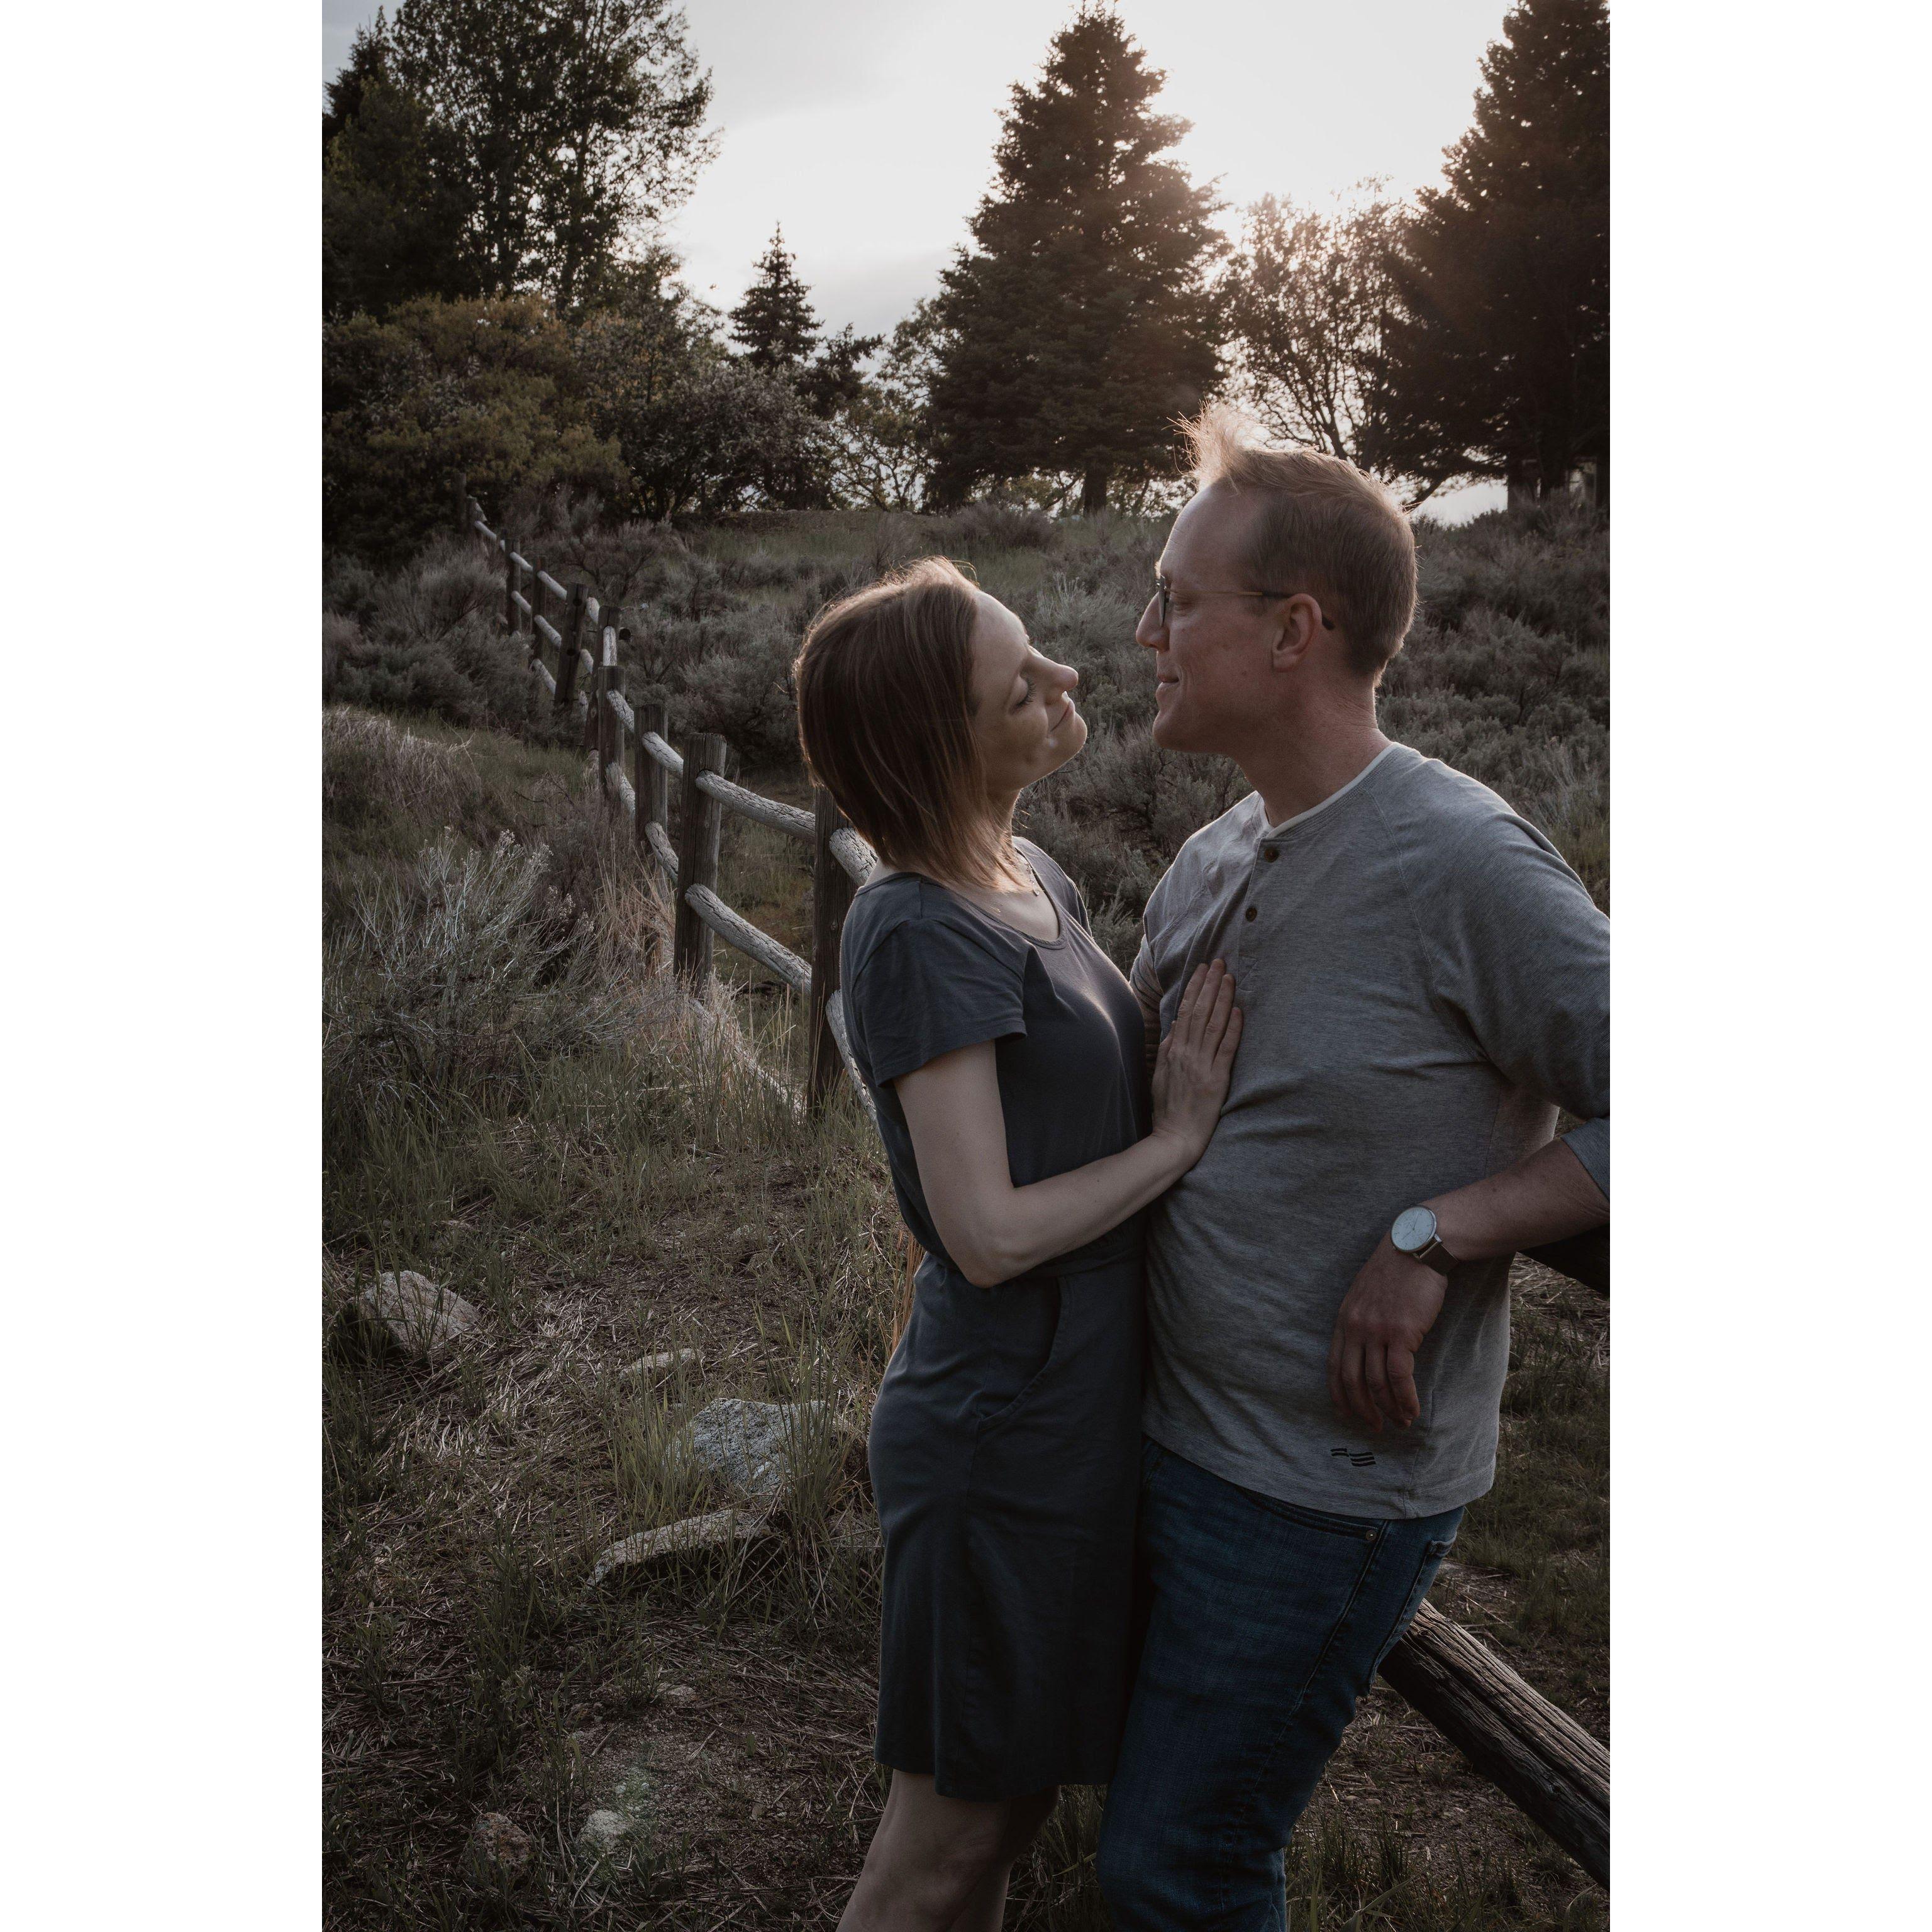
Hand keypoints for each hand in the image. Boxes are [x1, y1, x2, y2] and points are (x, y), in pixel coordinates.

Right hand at [1150, 960, 1241, 1164]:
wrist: (1174, 1138)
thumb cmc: (1168, 1109)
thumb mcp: (1160, 1075)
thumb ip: (1167, 1050)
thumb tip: (1176, 1026)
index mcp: (1172, 1051)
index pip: (1184, 1012)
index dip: (1194, 989)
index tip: (1203, 970)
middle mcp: (1185, 1054)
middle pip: (1198, 1012)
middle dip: (1209, 985)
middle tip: (1219, 962)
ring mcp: (1200, 1066)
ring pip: (1212, 1024)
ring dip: (1222, 999)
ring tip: (1229, 977)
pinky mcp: (1216, 1080)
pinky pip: (1226, 1049)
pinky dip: (1232, 1028)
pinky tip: (1239, 1011)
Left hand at [1326, 1236, 1446, 1432]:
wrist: (1417, 1247)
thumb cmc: (1397, 1270)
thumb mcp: (1366, 1294)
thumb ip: (1362, 1320)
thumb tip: (1367, 1348)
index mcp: (1344, 1319)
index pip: (1333, 1366)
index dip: (1339, 1394)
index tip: (1347, 1414)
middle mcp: (1355, 1327)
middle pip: (1351, 1380)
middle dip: (1362, 1409)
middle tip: (1375, 1427)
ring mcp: (1376, 1330)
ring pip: (1377, 1382)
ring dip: (1389, 1408)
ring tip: (1401, 1422)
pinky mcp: (1401, 1333)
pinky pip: (1400, 1377)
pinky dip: (1405, 1398)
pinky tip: (1412, 1410)